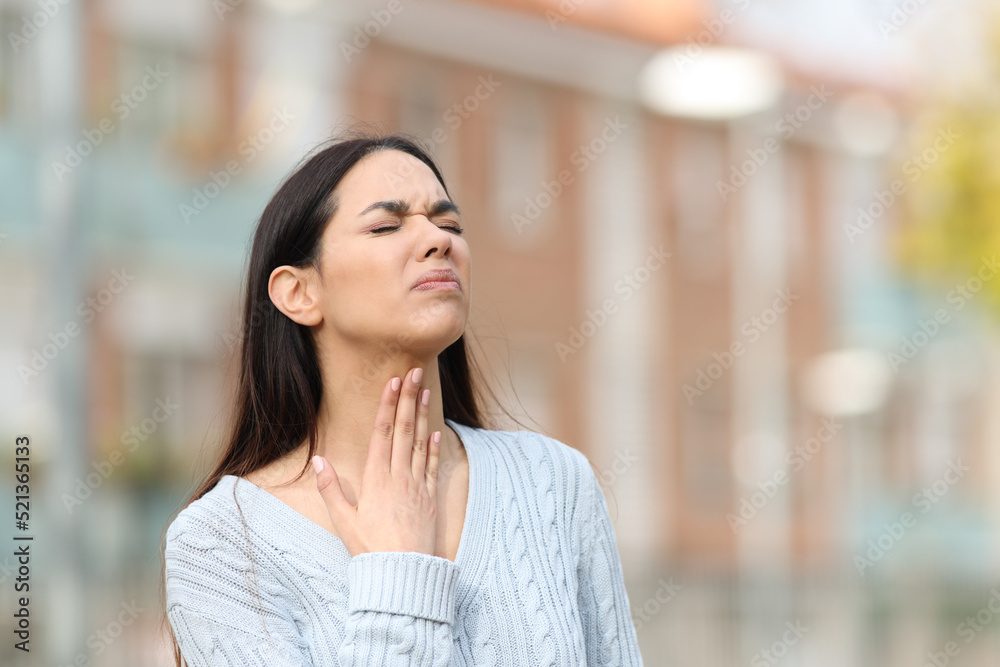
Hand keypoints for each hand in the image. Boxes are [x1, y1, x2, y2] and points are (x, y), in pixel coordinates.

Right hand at [311, 367, 440, 557]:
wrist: (403, 572)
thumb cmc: (370, 549)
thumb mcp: (343, 520)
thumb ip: (331, 489)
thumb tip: (319, 461)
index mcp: (376, 478)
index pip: (383, 433)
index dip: (388, 405)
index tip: (392, 383)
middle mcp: (398, 476)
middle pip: (404, 430)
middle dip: (408, 399)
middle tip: (415, 372)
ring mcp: (417, 485)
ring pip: (420, 442)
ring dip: (422, 415)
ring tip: (425, 391)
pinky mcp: (430, 498)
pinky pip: (432, 466)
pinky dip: (434, 446)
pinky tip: (436, 431)